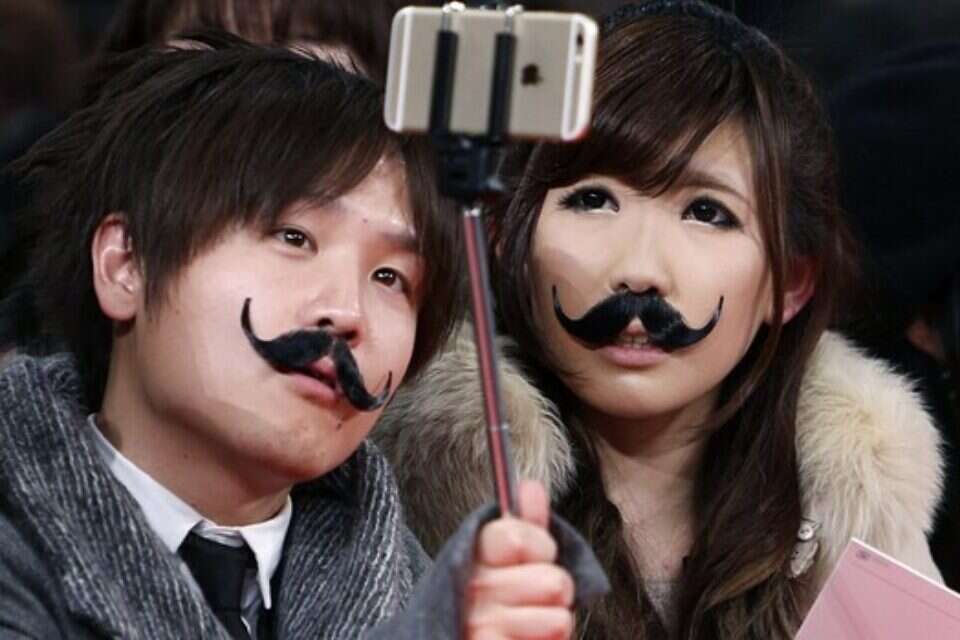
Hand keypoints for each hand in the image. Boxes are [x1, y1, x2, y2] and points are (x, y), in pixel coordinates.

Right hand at [464, 480, 574, 639]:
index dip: (540, 546)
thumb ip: (524, 523)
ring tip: (532, 625)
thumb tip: (530, 487)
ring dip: (554, 624)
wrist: (460, 639)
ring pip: (558, 620)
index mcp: (473, 553)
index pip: (518, 538)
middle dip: (556, 591)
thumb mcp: (506, 558)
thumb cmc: (492, 602)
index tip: (534, 555)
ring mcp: (479, 625)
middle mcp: (472, 588)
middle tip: (536, 598)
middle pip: (552, 582)